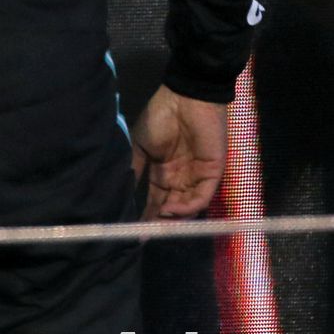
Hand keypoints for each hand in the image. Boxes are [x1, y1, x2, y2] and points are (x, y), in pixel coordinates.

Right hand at [130, 85, 226, 219]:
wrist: (186, 99)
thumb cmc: (160, 119)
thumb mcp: (140, 145)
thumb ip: (135, 169)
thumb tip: (120, 192)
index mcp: (162, 172)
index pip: (154, 199)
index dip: (145, 215)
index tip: (132, 231)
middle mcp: (180, 179)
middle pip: (170, 207)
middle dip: (159, 222)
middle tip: (146, 234)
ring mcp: (196, 177)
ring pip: (187, 206)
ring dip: (174, 216)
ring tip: (158, 220)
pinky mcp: (212, 174)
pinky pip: (201, 196)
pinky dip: (188, 206)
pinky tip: (171, 208)